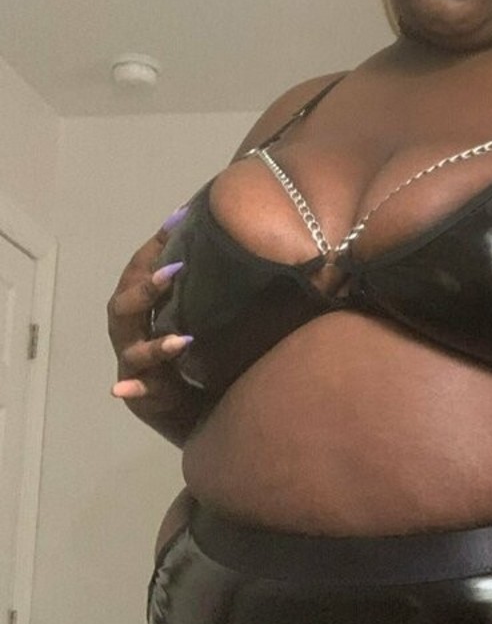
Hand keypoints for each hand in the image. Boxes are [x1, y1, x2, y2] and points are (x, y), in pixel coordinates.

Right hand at [106, 208, 202, 442]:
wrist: (197, 401)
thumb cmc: (198, 344)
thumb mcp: (206, 306)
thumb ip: (212, 274)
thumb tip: (238, 227)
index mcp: (144, 305)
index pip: (138, 269)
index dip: (153, 248)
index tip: (178, 222)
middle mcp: (132, 330)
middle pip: (124, 304)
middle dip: (146, 288)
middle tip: (174, 271)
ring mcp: (134, 363)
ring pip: (133, 350)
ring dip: (154, 345)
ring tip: (181, 340)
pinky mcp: (140, 393)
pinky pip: (133, 390)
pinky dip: (131, 388)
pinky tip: (122, 388)